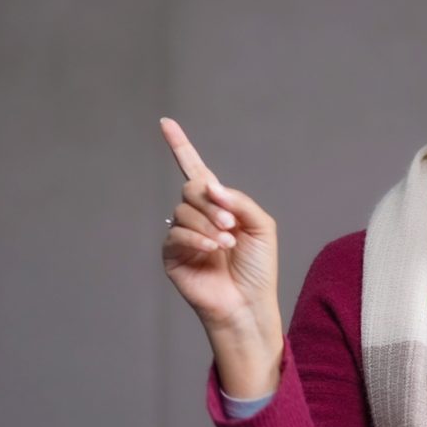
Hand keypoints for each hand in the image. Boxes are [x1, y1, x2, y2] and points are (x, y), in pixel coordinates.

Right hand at [160, 117, 282, 397]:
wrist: (248, 303)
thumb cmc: (258, 268)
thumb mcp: (261, 226)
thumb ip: (239, 201)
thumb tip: (210, 185)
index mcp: (219, 206)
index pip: (195, 170)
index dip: (180, 146)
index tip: (165, 123)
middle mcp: (197, 217)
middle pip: (191, 190)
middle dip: (212, 204)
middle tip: (230, 225)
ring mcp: (183, 236)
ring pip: (184, 211)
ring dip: (208, 225)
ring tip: (227, 244)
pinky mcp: (172, 256)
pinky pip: (176, 234)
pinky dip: (196, 238)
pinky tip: (213, 251)